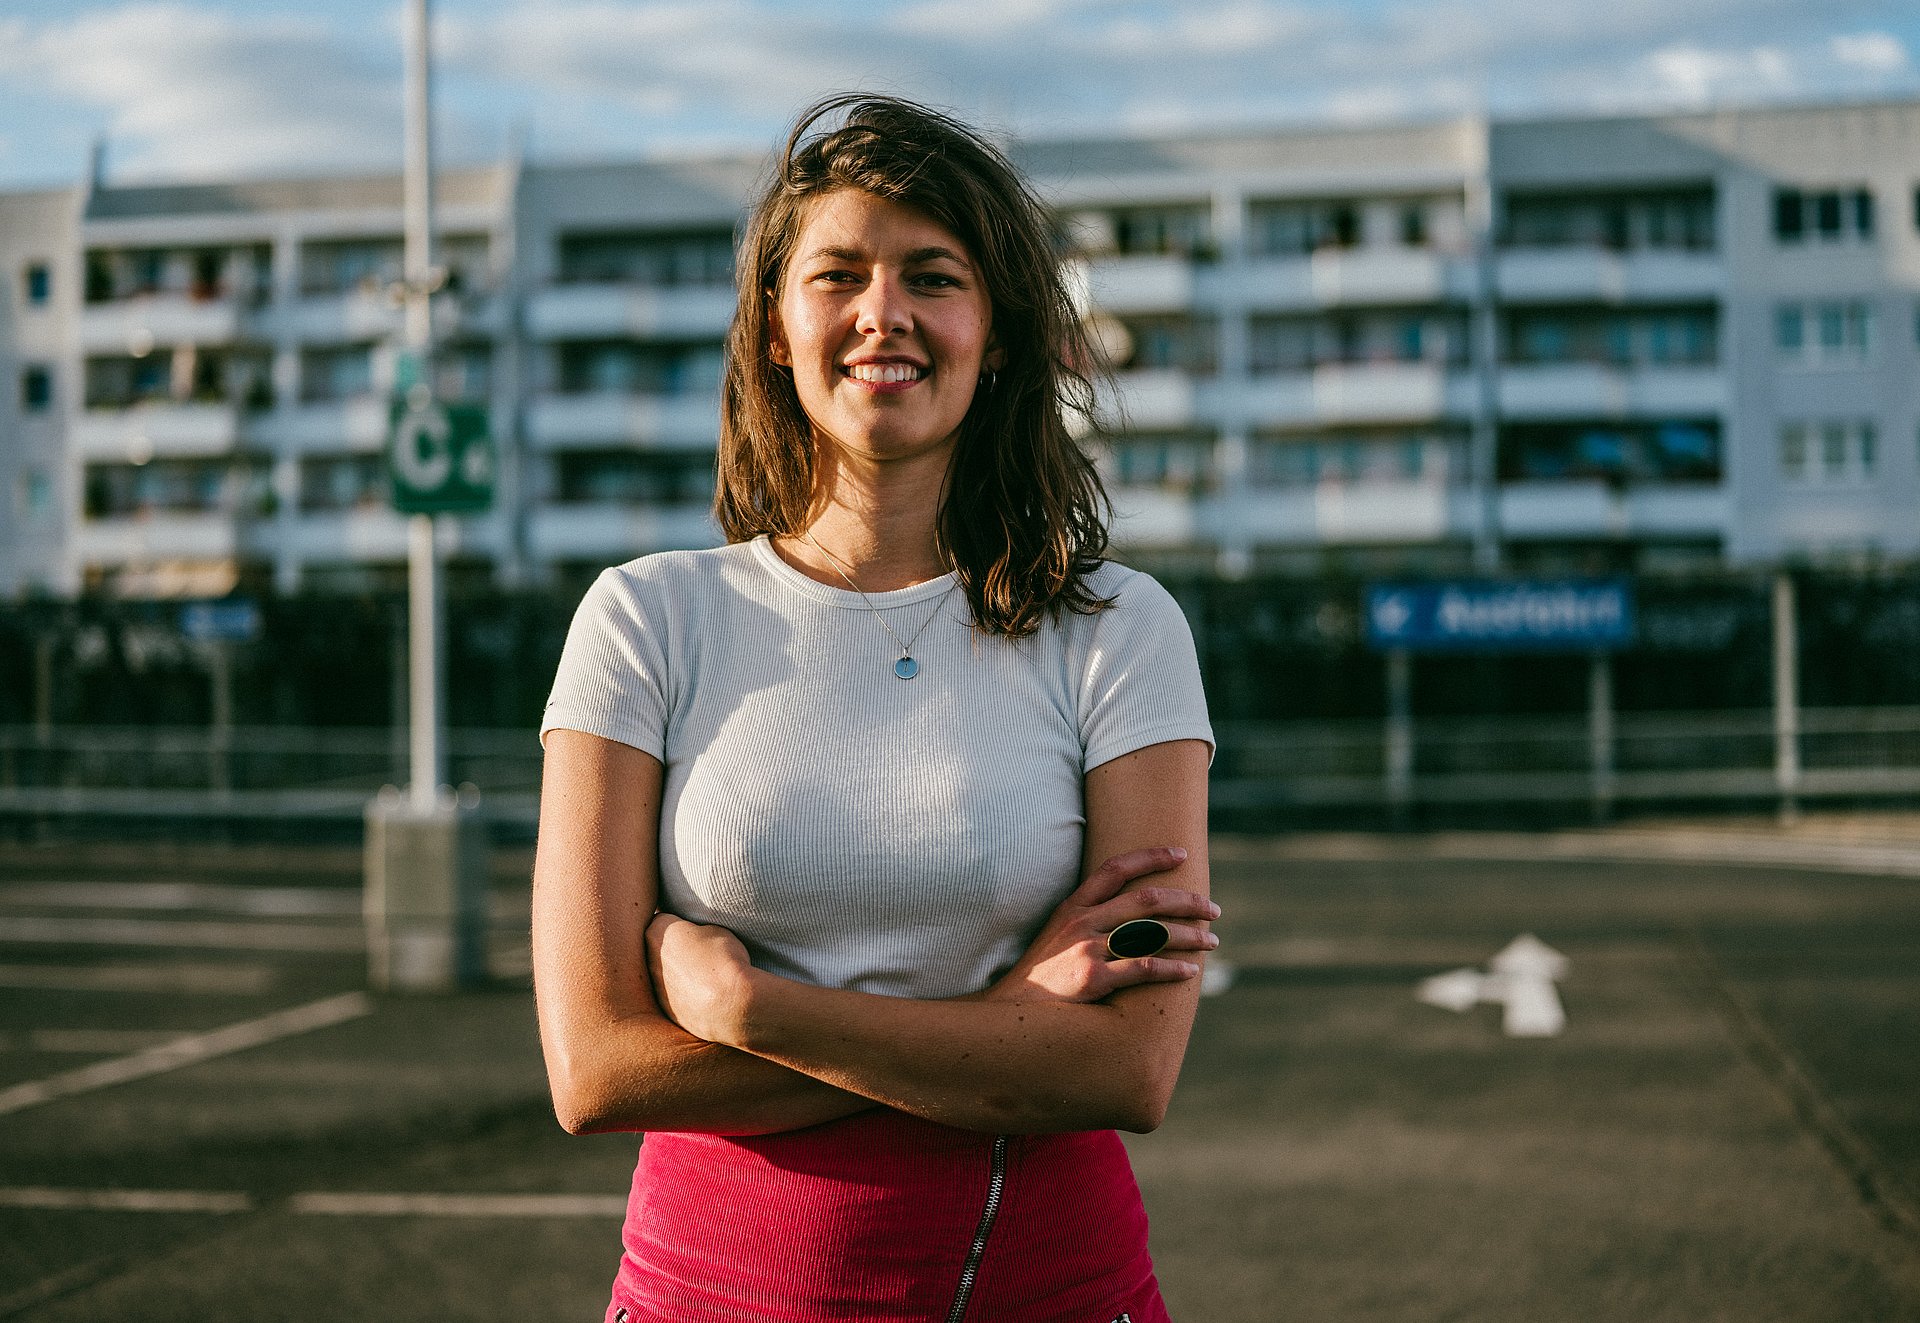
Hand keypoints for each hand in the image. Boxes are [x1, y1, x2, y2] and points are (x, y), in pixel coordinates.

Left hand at [645, 913, 755, 1046]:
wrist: (731, 1005)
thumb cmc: (724, 960)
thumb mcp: (715, 928)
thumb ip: (696, 929)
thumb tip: (695, 935)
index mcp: (657, 933)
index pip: (662, 919)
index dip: (680, 922)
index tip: (695, 928)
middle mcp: (649, 960)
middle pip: (658, 949)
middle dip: (675, 949)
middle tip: (701, 951)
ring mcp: (656, 988)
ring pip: (665, 975)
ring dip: (680, 974)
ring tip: (707, 976)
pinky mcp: (667, 1011)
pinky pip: (675, 998)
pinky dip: (687, 995)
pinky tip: (707, 996)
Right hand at [982, 846, 1218, 1004]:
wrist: (1012, 1012)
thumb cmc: (1041, 976)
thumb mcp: (1056, 934)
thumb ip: (1087, 919)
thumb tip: (1132, 913)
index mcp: (1073, 907)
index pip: (1115, 868)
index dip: (1151, 856)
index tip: (1181, 853)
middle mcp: (1081, 922)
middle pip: (1146, 900)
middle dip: (1187, 901)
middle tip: (1213, 909)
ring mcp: (1086, 950)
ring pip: (1151, 933)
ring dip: (1189, 936)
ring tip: (1212, 941)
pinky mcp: (1091, 980)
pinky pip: (1143, 968)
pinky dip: (1173, 969)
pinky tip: (1191, 972)